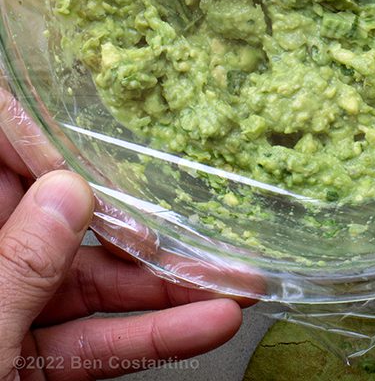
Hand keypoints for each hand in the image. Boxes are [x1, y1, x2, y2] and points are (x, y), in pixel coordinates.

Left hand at [0, 131, 243, 380]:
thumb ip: (20, 266)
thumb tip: (70, 189)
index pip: (4, 164)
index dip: (50, 140)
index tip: (105, 135)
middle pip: (68, 226)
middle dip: (141, 224)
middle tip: (201, 218)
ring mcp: (12, 318)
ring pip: (95, 287)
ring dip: (166, 287)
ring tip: (234, 283)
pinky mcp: (34, 366)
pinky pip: (96, 341)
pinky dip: (151, 336)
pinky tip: (207, 324)